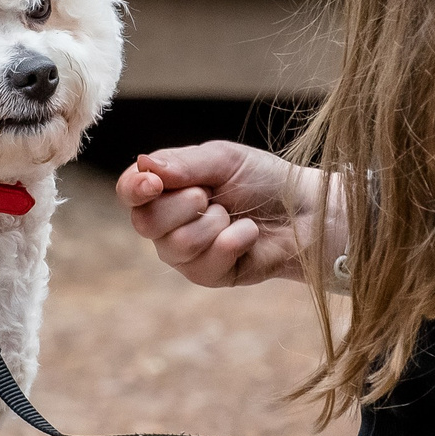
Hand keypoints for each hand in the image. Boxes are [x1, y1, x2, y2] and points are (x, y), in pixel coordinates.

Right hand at [115, 141, 336, 287]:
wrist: (304, 211)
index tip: (152, 183)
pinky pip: (205, 264)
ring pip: (175, 246)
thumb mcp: (225, 160)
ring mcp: (186, 253)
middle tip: (212, 196)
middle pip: (145, 222)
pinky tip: (248, 234)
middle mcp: (168, 223)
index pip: (129, 190)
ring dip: (213, 224)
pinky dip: (233, 242)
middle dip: (183, 205)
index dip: (134, 188)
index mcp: (166, 188)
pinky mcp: (209, 275)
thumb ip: (184, 163)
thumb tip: (144, 165)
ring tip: (233, 216)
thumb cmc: (263, 180)